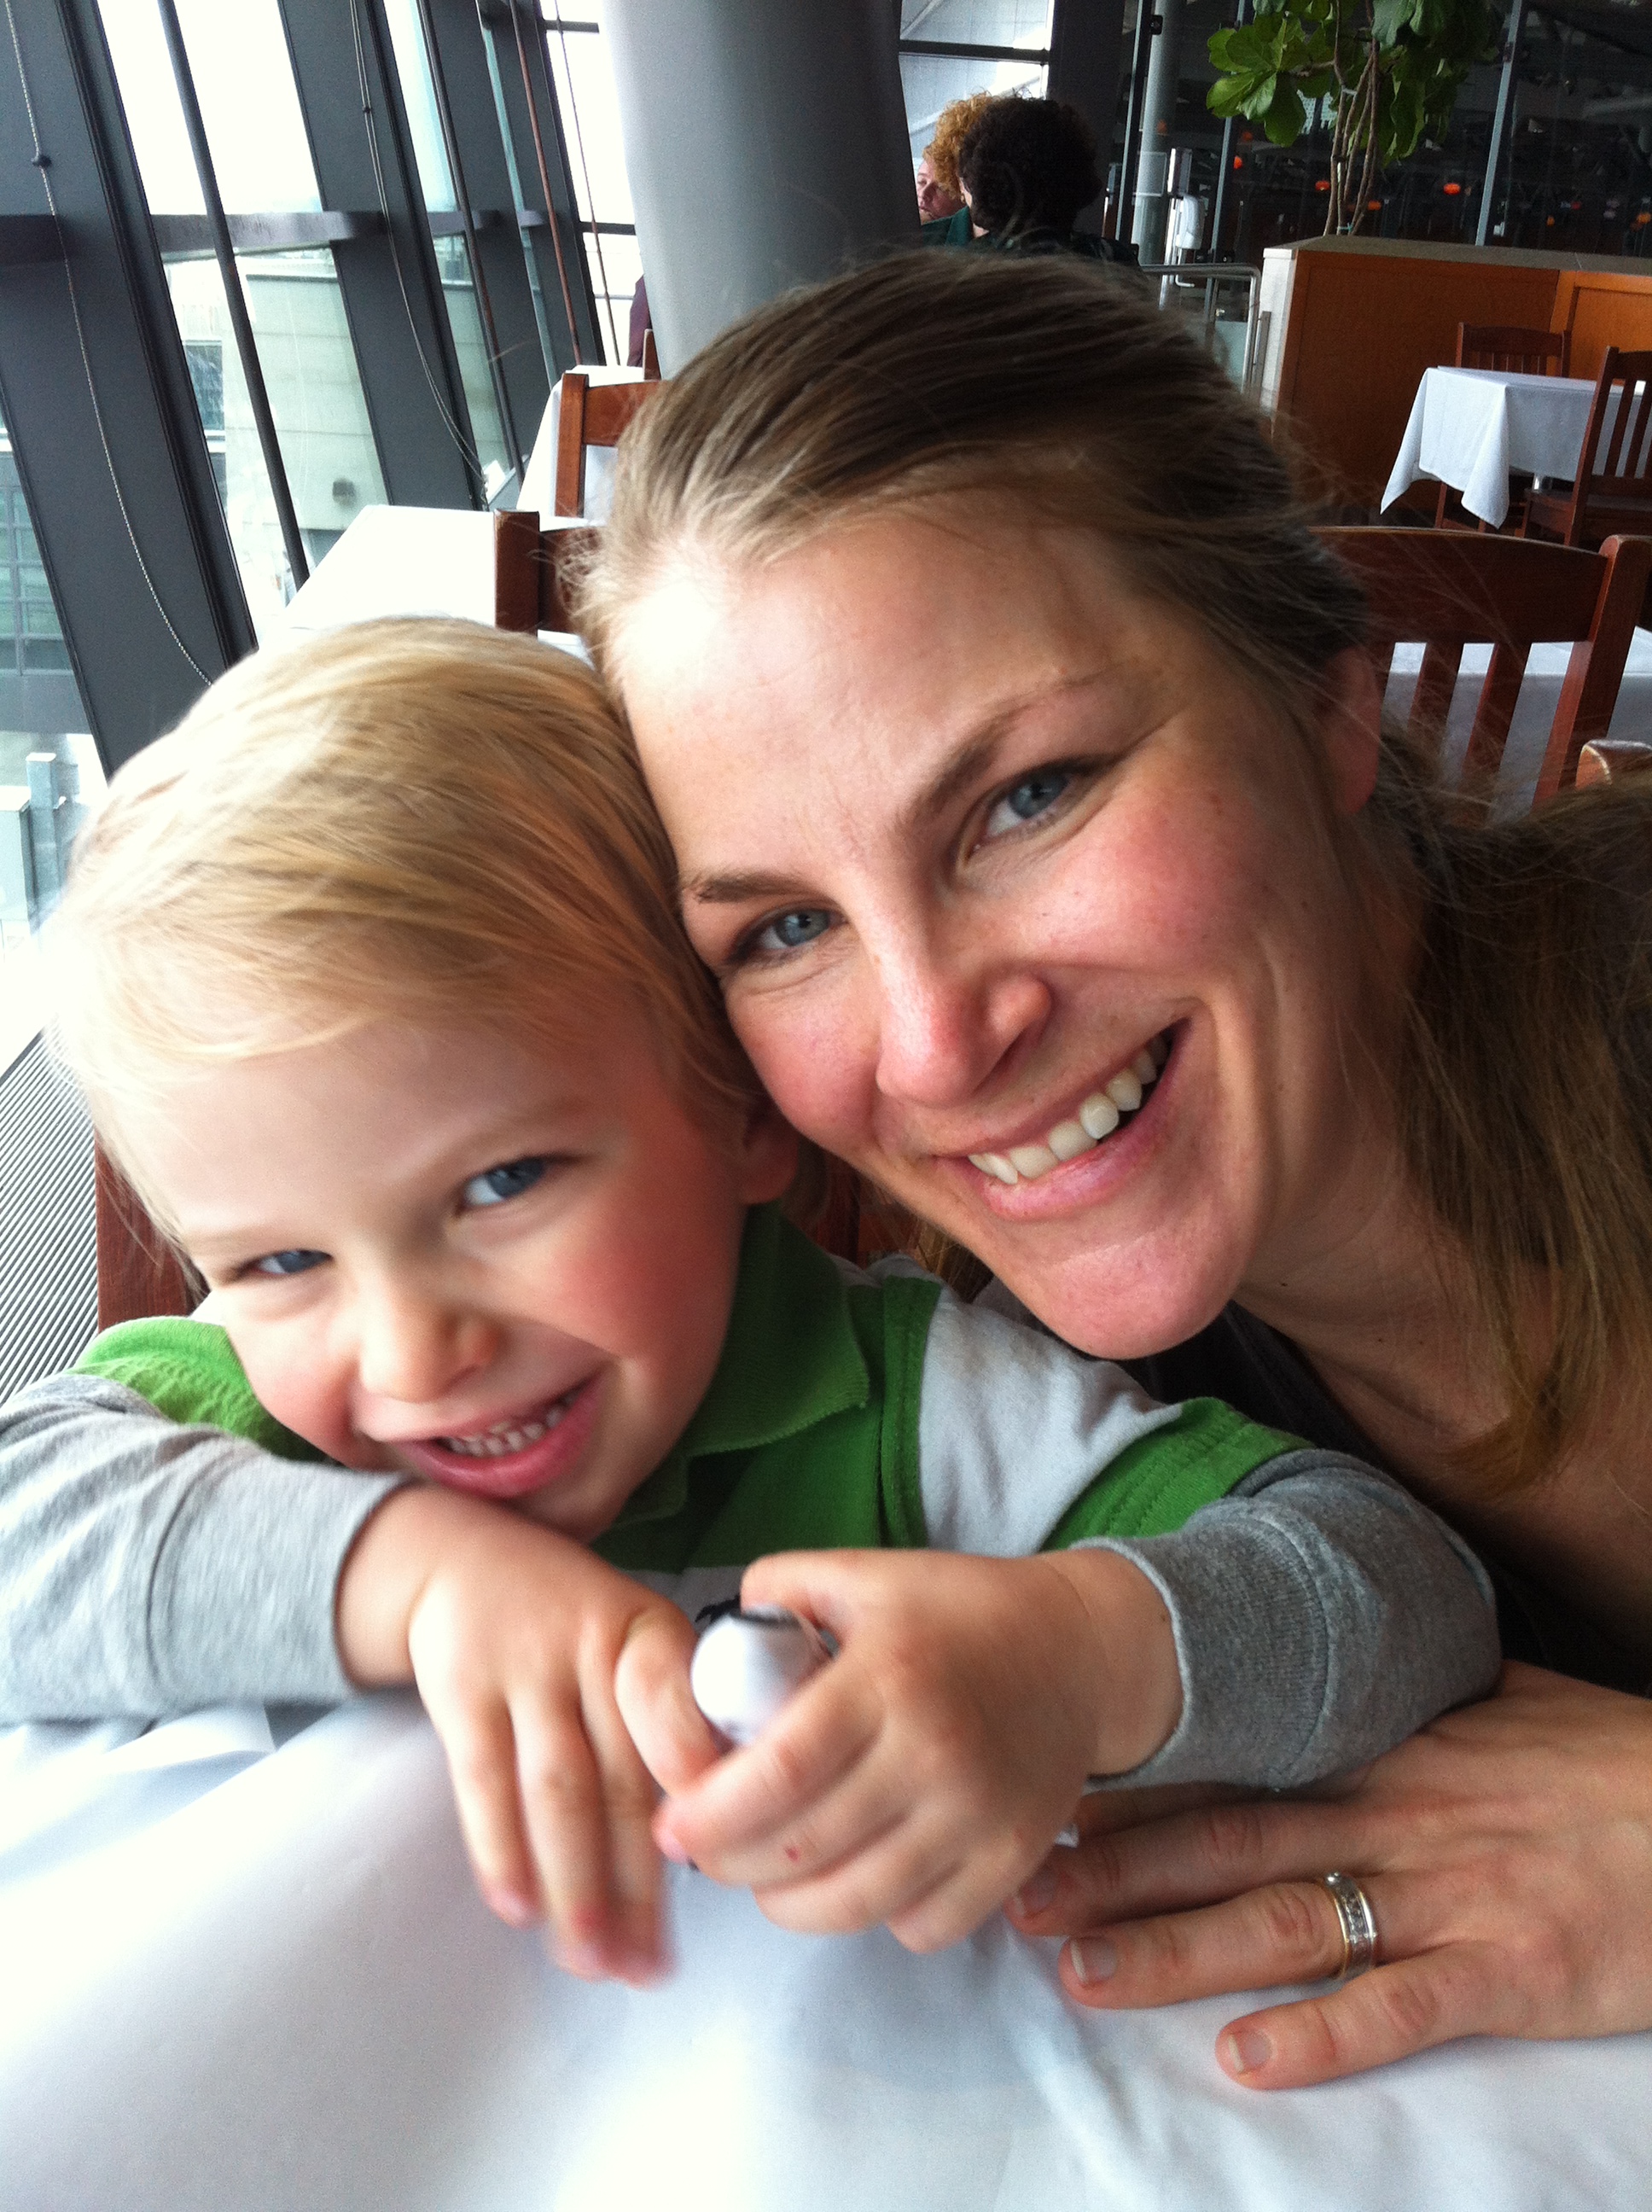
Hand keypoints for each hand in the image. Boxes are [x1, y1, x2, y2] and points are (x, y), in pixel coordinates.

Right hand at [337, 1486, 717, 1983]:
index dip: (694, 1779)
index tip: (716, 1857)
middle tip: (645, 1969)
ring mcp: (524, 1667)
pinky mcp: (461, 1688)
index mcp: (654, 1637)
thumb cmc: (572, 1626)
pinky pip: (483, 1779)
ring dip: (574, 1885)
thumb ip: (672, 1718)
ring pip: (557, 1791)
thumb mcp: (635, 1641)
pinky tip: (517, 1908)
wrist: (460, 1561)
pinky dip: (500, 1849)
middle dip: (636, 1884)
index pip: (682, 1709)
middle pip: (622, 1778)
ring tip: (589, 1961)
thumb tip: (720, 1833)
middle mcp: (594, 1647)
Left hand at [648, 1545, 1181, 1953]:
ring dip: (789, 1903)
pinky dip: (875, 1916)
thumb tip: (709, 1647)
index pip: (777, 1774)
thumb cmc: (955, 1610)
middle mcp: (934, 1752)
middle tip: (705, 1851)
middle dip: (730, 1865)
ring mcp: (979, 1814)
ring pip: (854, 1904)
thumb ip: (777, 1591)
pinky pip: (920, 1927)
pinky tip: (855, 1873)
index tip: (670, 1826)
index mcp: (887, 1677)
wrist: (1079, 1648)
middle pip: (802, 1849)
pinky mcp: (1012, 1860)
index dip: (708, 1815)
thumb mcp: (863, 1574)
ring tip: (765, 1873)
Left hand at [1005, 1661, 1651, 2085]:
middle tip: (1023, 1899)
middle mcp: (1398, 1816)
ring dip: (1180, 1951)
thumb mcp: (1507, 1700)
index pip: (1238, 1768)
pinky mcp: (1511, 1971)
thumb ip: (1413, 1693)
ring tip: (1087, 1977)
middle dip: (1119, 1875)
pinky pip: (1403, 2006)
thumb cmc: (1616, 1762)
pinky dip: (1324, 2034)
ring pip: (1288, 1922)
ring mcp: (1451, 1894)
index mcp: (1389, 1752)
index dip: (1138, 1793)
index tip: (1050, 1807)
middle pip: (1231, 1844)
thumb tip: (1347, 1666)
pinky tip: (1249, 2059)